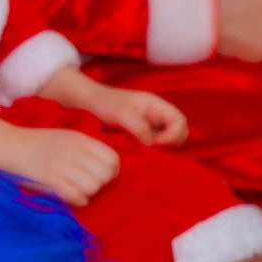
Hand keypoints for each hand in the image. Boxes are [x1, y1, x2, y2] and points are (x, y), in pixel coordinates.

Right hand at [1, 124, 120, 205]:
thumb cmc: (34, 143)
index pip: (113, 159)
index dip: (111, 172)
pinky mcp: (50, 180)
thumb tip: (103, 169)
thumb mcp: (64, 138)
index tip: (100, 177)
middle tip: (86, 185)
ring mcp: (63, 166)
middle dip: (100, 184)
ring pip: (93, 187)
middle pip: (106, 175)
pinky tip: (68, 197)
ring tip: (75, 191)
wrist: (5, 144)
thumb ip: (85, 149)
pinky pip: (77, 197)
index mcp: (81, 139)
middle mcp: (75, 151)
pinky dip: (77, 201)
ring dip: (87, 193)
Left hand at [47, 71, 186, 145]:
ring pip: (164, 143)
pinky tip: (136, 158)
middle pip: (177, 133)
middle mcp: (155, 117)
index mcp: (156, 106)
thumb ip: (138, 127)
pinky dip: (148, 154)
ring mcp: (147, 129)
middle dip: (170, 144)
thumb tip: (152, 145)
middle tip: (152, 152)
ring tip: (144, 156)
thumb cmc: (103, 103)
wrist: (82, 104)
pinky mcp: (136, 139)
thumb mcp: (121, 112)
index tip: (158, 143)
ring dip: (160, 151)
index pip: (179, 121)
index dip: (174, 134)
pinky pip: (150, 148)